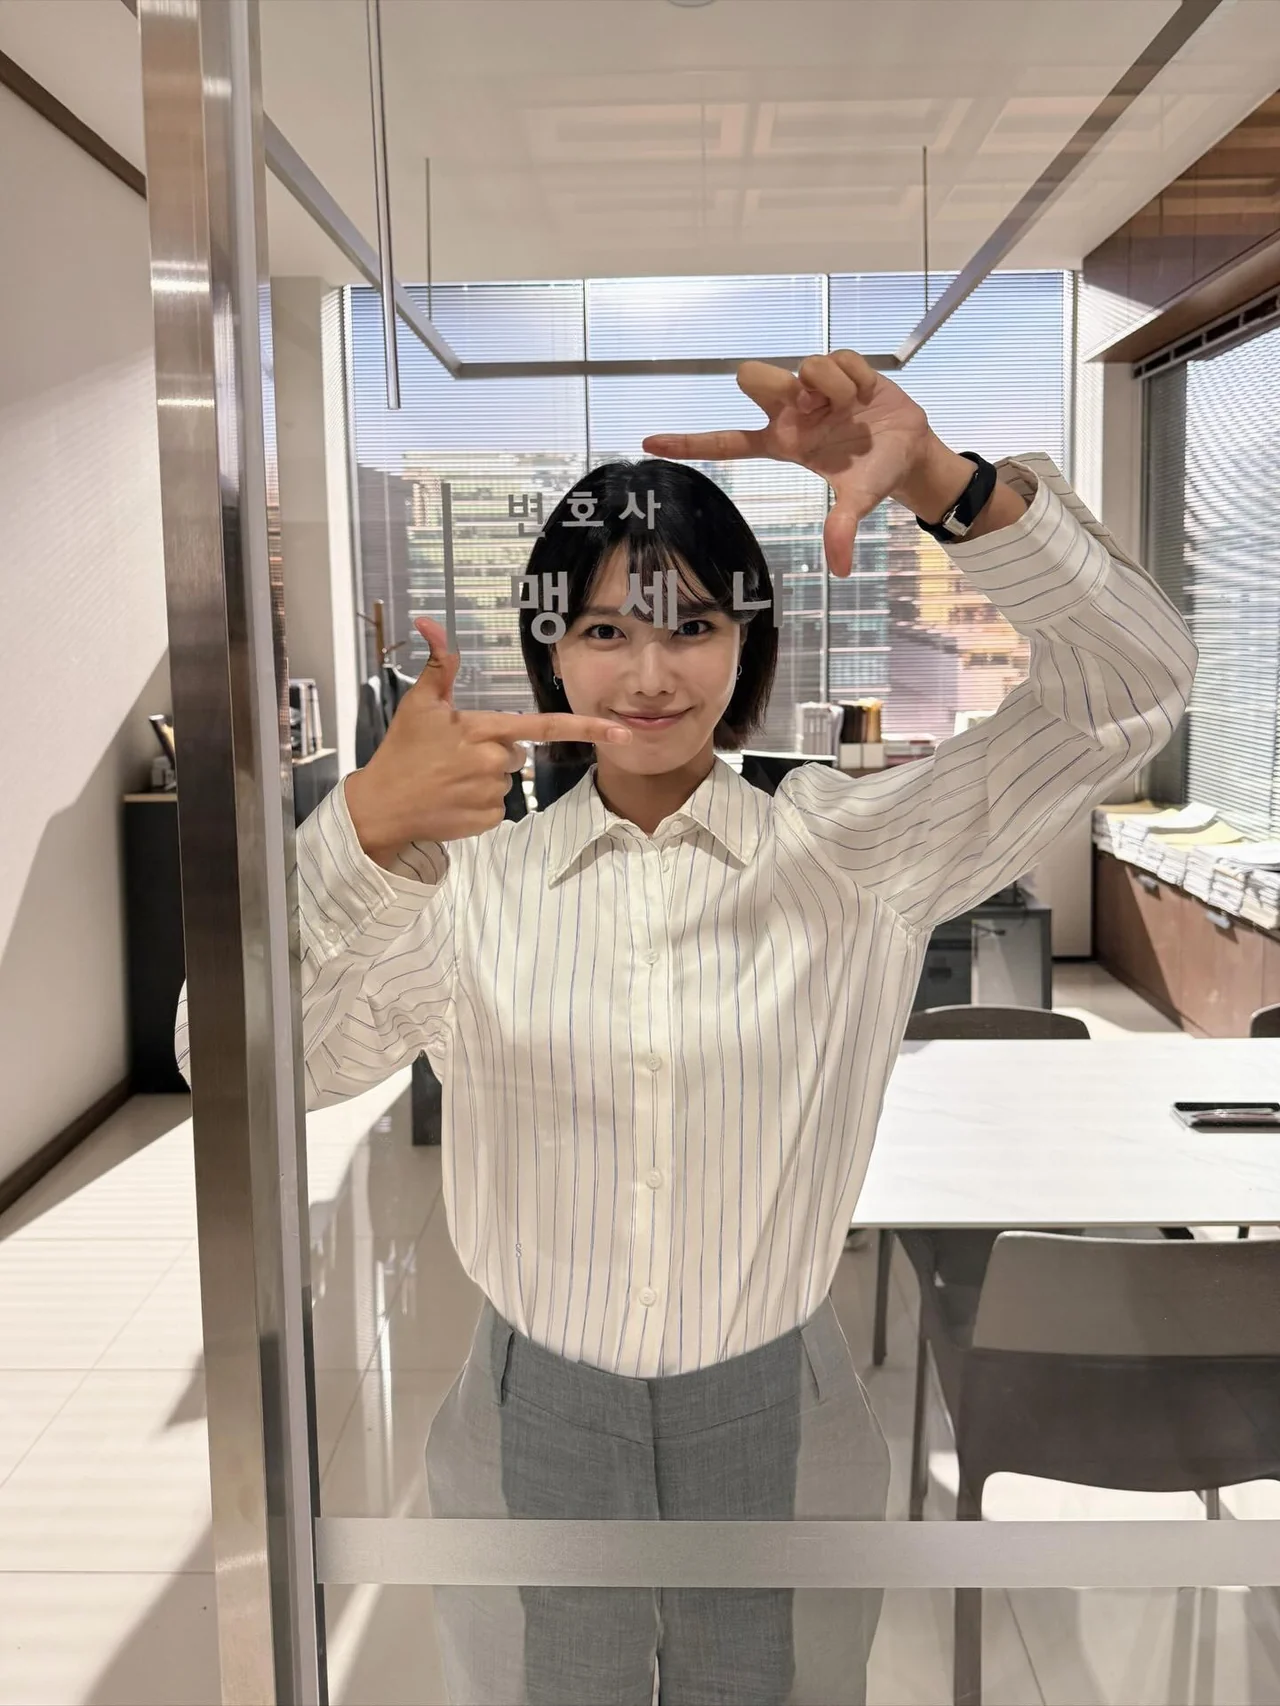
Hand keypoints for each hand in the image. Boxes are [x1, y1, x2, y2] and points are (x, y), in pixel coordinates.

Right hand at [344, 617, 631, 866]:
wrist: (382, 807)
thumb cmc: (401, 752)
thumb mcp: (419, 704)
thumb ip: (439, 665)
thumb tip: (430, 621)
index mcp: (483, 729)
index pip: (544, 727)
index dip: (586, 727)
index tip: (621, 731)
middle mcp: (493, 761)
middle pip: (517, 754)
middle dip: (494, 752)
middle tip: (455, 754)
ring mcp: (492, 794)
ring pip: (506, 780)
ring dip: (484, 778)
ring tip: (449, 778)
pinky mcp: (487, 820)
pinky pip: (497, 807)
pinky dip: (478, 804)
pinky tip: (452, 799)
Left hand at [642, 350, 968, 577]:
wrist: (910, 452)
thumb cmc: (873, 476)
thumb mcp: (857, 503)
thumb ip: (842, 529)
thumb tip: (841, 571)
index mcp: (781, 443)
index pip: (725, 443)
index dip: (689, 442)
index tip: (649, 443)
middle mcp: (790, 412)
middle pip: (749, 378)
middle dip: (776, 384)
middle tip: (813, 407)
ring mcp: (812, 388)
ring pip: (803, 366)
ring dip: (831, 386)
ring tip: (850, 407)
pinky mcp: (839, 368)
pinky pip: (838, 358)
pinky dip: (856, 377)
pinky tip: (866, 393)